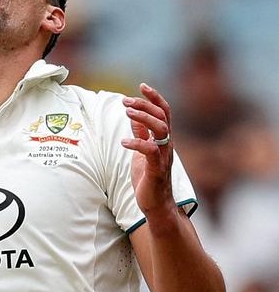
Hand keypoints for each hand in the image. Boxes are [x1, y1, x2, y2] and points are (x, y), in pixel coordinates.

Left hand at [120, 83, 174, 216]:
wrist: (156, 206)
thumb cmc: (149, 178)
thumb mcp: (142, 152)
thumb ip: (141, 135)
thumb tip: (134, 118)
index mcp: (164, 139)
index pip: (164, 112)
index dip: (155, 97)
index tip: (142, 85)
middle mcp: (167, 145)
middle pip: (163, 116)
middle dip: (145, 105)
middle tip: (125, 101)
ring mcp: (163, 157)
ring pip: (162, 129)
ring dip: (144, 118)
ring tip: (127, 113)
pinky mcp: (157, 169)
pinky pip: (150, 151)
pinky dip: (137, 143)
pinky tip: (123, 142)